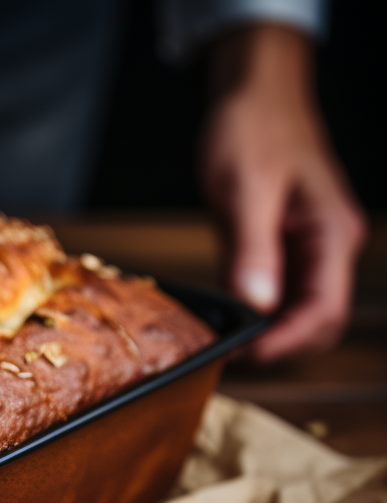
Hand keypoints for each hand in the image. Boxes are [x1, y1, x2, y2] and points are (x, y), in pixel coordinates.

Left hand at [202, 25, 365, 362]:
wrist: (254, 94)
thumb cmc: (252, 128)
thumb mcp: (245, 190)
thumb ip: (252, 249)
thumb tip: (258, 304)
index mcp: (330, 233)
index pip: (323, 310)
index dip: (286, 342)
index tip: (244, 357)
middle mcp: (328, 244)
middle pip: (317, 319)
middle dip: (278, 344)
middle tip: (227, 355)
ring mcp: (308, 246)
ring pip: (298, 309)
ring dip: (267, 331)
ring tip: (223, 342)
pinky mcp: (283, 244)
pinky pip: (277, 290)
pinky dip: (256, 309)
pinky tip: (225, 315)